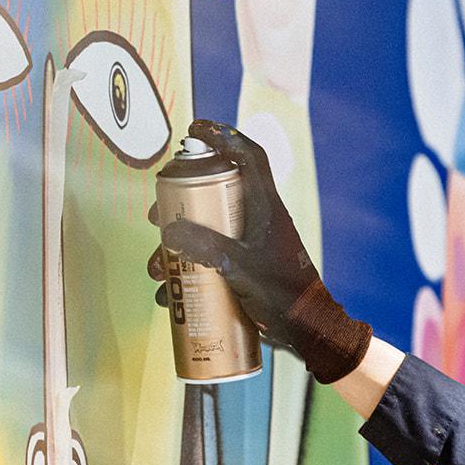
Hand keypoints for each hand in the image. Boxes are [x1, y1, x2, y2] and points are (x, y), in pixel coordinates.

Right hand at [146, 119, 371, 383]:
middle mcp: (256, 222)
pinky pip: (206, 265)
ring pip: (203, 234)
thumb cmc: (284, 296)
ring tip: (157, 270)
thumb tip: (168, 232)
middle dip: (178, 204)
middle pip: (213, 196)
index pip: (248, 157)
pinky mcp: (241, 272)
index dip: (223, 136)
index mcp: (265, 208)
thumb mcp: (241, 268)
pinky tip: (168, 297)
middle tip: (156, 217)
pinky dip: (185, 277)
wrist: (307, 333)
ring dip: (174, 249)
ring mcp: (248, 247)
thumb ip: (206, 247)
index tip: (193, 130)